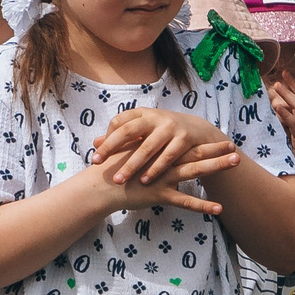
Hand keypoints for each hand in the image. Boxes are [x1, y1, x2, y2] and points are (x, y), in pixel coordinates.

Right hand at [83, 156, 229, 216]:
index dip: (204, 143)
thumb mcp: (129, 156)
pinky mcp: (160, 194)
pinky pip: (185, 201)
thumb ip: (141, 152)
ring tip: (235, 162)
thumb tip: (145, 148)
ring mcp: (163, 177)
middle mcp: (164, 162)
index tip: (219, 139)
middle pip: (195, 153)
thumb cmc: (113, 170)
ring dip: (216, 166)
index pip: (185, 145)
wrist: (101, 184)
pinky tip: (219, 208)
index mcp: (158, 153)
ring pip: (195, 170)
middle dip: (216, 150)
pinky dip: (202, 206)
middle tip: (235, 146)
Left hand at [91, 109, 229, 188]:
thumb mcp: (144, 131)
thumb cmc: (164, 134)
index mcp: (143, 113)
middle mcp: (155, 117)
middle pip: (128, 130)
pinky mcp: (184, 139)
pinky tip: (144, 181)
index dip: (107, 139)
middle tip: (97, 163)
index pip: (119, 122)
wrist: (199, 131)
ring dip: (132, 165)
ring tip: (119, 179)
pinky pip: (167, 156)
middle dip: (111, 148)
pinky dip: (155, 169)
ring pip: (147, 147)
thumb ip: (121, 136)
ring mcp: (171, 127)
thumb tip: (95, 143)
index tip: (97, 157)